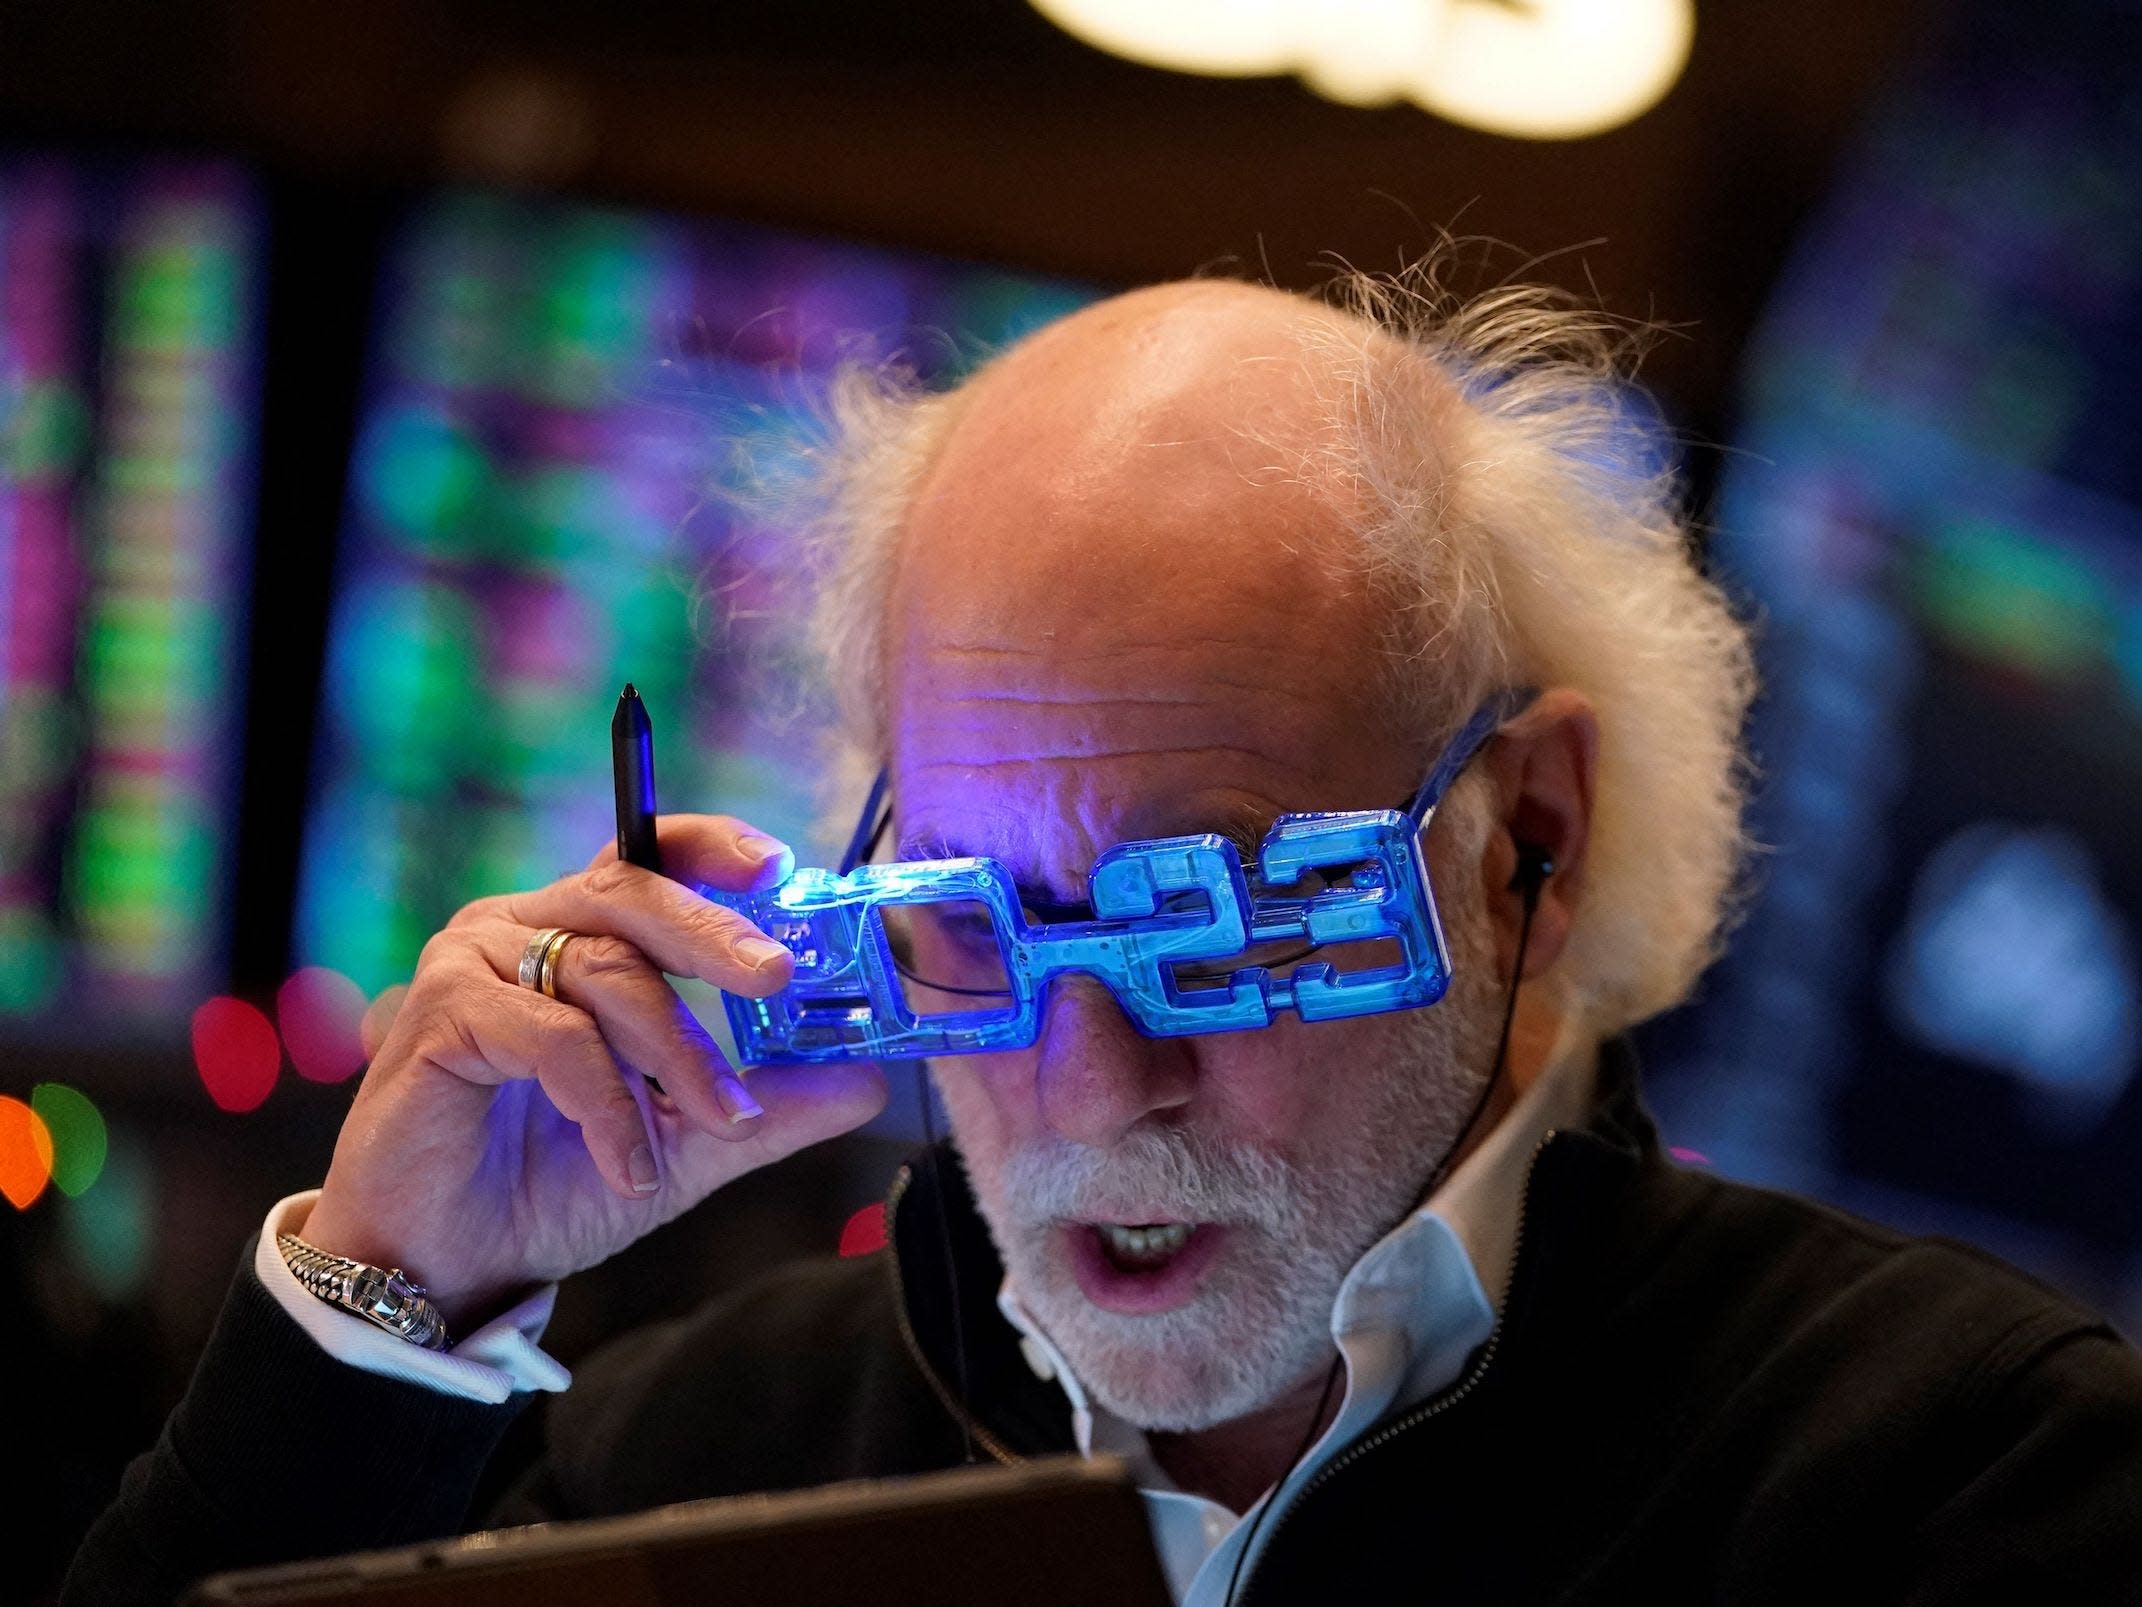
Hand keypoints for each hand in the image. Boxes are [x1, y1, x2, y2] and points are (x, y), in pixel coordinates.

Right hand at [300, 816, 887, 1328]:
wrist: (447, 1264)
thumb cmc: (551, 1187)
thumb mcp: (683, 1143)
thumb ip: (767, 1106)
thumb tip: (868, 1079)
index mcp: (579, 934)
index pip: (648, 855)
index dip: (712, 847)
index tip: (779, 869)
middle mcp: (525, 927)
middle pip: (634, 893)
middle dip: (716, 934)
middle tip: (778, 976)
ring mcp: (476, 960)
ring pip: (605, 968)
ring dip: (676, 1052)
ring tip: (715, 1122)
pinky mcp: (443, 1011)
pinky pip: (554, 1035)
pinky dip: (608, 1102)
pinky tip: (630, 1164)